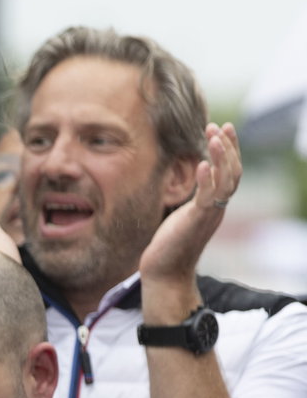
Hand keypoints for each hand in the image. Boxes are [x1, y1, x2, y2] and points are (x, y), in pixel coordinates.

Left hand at [138, 122, 240, 285]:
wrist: (165, 272)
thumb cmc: (169, 244)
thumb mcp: (180, 214)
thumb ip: (188, 197)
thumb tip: (181, 178)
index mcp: (215, 205)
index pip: (229, 172)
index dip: (228, 150)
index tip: (221, 129)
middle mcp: (217, 208)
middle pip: (233, 172)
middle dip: (228, 147)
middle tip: (218, 126)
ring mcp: (210, 214)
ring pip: (226, 181)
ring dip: (222, 157)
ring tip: (214, 136)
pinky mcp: (197, 221)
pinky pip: (208, 197)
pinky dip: (207, 180)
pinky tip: (203, 163)